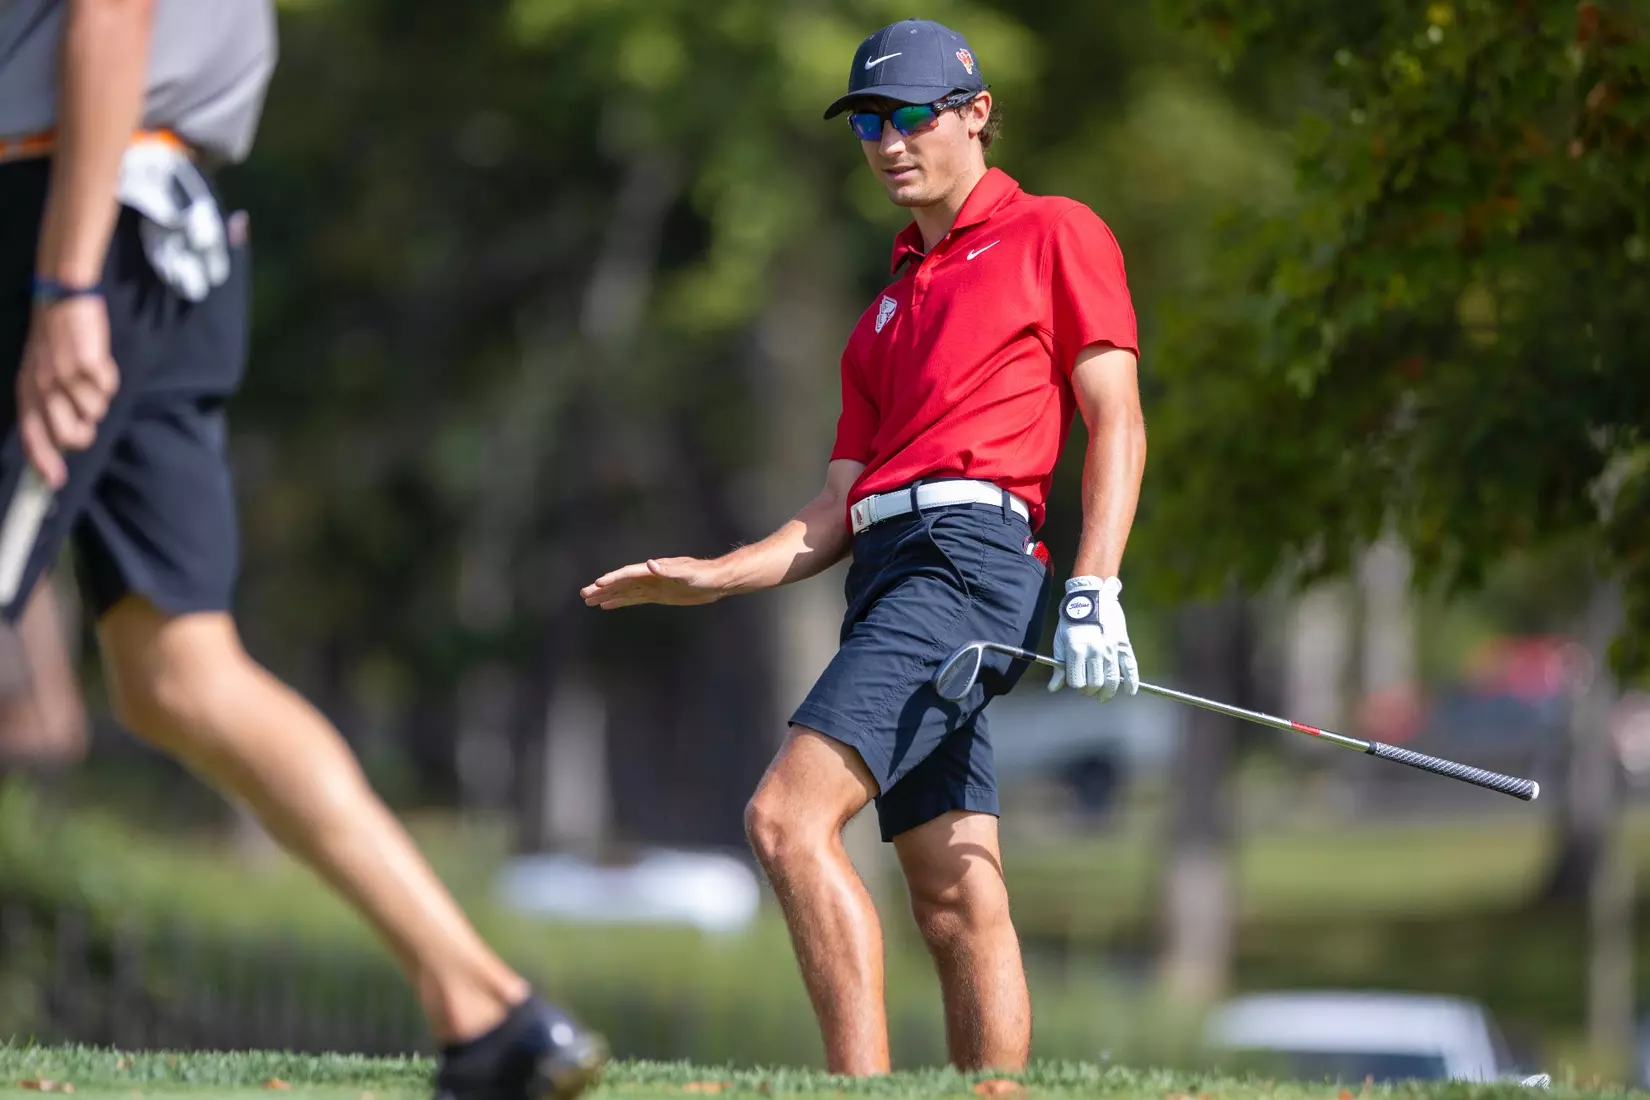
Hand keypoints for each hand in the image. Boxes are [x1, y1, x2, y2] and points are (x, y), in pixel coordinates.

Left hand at [17, 295, 118, 488]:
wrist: (62, 301)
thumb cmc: (53, 341)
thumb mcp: (39, 373)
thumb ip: (46, 403)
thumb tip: (63, 440)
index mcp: (28, 391)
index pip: (32, 435)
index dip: (43, 461)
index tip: (56, 482)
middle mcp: (43, 387)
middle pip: (68, 435)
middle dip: (84, 434)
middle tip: (88, 419)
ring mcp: (64, 376)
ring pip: (94, 413)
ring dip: (99, 401)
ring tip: (91, 380)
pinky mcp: (87, 365)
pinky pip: (108, 390)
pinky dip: (109, 380)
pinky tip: (99, 365)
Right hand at [580, 557, 729, 609]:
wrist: (717, 581)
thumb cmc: (704, 575)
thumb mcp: (688, 573)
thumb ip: (668, 569)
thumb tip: (649, 564)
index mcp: (654, 569)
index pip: (628, 574)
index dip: (613, 579)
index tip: (597, 584)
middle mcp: (650, 576)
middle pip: (622, 582)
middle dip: (603, 588)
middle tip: (583, 594)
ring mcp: (653, 586)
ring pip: (625, 591)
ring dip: (607, 595)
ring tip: (588, 600)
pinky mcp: (658, 595)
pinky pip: (634, 598)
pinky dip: (620, 601)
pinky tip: (608, 604)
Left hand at [1048, 575, 1139, 699]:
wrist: (1092, 596)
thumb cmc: (1072, 619)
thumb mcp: (1060, 641)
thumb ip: (1059, 666)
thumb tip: (1054, 688)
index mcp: (1077, 650)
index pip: (1076, 682)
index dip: (1075, 685)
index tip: (1076, 682)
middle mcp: (1095, 651)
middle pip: (1094, 684)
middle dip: (1089, 690)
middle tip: (1089, 688)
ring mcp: (1112, 649)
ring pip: (1111, 681)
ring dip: (1107, 692)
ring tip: (1104, 695)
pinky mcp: (1124, 645)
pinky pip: (1131, 668)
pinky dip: (1132, 683)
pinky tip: (1129, 692)